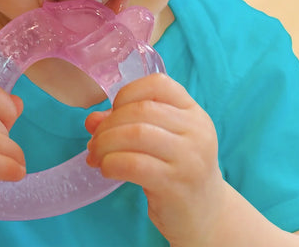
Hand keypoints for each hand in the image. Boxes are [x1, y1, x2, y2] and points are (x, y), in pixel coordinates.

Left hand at [85, 73, 226, 245]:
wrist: (206, 215)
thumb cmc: (178, 170)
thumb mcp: (161, 140)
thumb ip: (129, 123)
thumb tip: (92, 120)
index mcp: (193, 112)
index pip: (159, 84)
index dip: (128, 92)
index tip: (114, 111)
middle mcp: (196, 131)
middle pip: (142, 110)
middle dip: (109, 124)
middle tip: (94, 140)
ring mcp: (189, 158)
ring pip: (136, 134)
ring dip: (105, 143)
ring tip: (95, 155)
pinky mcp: (175, 185)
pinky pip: (134, 164)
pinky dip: (112, 163)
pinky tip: (106, 169)